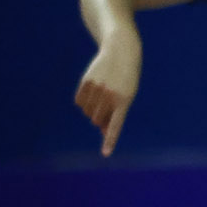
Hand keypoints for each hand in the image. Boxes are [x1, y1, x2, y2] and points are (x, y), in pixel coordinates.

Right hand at [74, 33, 142, 155]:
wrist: (122, 52)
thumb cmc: (127, 79)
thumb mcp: (126, 96)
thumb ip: (115, 114)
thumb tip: (101, 130)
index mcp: (124, 101)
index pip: (116, 125)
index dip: (110, 140)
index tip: (106, 153)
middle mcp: (109, 96)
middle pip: (97, 120)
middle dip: (100, 119)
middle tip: (107, 108)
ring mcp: (97, 88)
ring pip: (87, 111)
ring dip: (92, 110)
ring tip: (103, 96)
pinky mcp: (86, 82)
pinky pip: (79, 101)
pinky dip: (83, 102)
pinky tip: (92, 92)